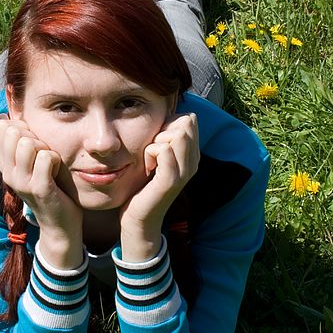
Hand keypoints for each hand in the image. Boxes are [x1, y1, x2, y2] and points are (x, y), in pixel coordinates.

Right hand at [0, 114, 82, 265]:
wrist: (59, 223)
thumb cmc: (49, 187)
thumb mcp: (30, 164)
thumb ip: (19, 142)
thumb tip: (5, 117)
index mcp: (4, 165)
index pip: (3, 128)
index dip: (23, 127)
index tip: (34, 142)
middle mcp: (8, 173)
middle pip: (16, 133)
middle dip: (36, 136)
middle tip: (45, 155)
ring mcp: (22, 182)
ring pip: (29, 144)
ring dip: (46, 148)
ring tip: (50, 163)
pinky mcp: (39, 188)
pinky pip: (47, 157)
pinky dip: (56, 159)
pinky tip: (57, 171)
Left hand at [119, 113, 198, 258]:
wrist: (139, 218)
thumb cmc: (143, 185)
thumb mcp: (156, 157)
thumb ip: (163, 137)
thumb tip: (165, 114)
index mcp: (192, 155)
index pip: (189, 119)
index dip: (169, 122)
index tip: (157, 141)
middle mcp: (193, 162)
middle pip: (185, 124)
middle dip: (163, 130)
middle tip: (152, 151)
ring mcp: (184, 172)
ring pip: (177, 135)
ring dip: (156, 142)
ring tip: (150, 160)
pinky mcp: (171, 181)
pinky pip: (164, 151)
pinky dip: (150, 153)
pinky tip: (148, 168)